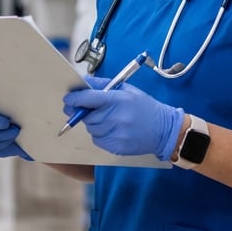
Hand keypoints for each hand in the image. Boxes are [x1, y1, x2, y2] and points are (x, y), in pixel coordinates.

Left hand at [63, 76, 183, 160]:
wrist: (163, 129)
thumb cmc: (144, 106)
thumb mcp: (126, 89)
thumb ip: (103, 85)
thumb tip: (83, 83)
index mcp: (118, 99)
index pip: (88, 98)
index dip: (74, 99)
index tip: (68, 100)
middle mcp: (117, 117)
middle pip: (87, 116)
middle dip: (84, 113)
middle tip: (88, 110)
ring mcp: (117, 134)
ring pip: (91, 129)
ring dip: (93, 124)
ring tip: (108, 119)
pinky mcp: (117, 147)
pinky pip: (97, 140)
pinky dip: (100, 135)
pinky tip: (113, 130)